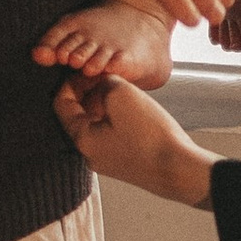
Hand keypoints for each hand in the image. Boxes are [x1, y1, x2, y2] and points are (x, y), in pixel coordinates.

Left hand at [53, 73, 213, 206]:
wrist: (179, 170)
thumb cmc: (149, 135)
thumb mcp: (122, 95)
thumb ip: (105, 82)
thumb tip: (104, 84)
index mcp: (81, 138)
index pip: (61, 104)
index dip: (72, 82)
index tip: (88, 70)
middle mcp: (89, 154)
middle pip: (78, 115)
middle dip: (90, 92)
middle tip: (107, 78)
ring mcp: (107, 161)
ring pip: (97, 125)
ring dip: (105, 105)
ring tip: (123, 91)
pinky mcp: (125, 164)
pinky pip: (113, 136)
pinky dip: (117, 119)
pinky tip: (135, 111)